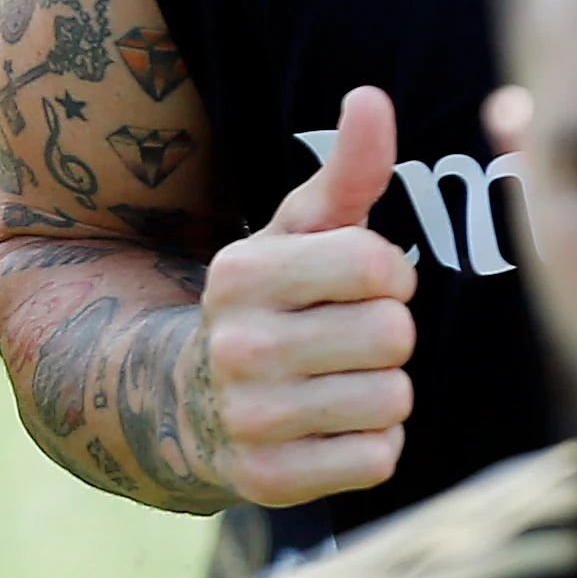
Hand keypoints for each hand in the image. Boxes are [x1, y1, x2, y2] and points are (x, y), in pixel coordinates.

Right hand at [201, 83, 417, 506]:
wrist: (183, 404)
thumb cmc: (270, 303)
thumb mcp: (298, 233)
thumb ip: (346, 170)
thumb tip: (372, 97)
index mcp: (242, 273)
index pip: (376, 264)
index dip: (392, 273)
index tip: (367, 283)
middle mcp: (238, 346)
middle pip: (393, 336)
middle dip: (389, 335)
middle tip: (350, 339)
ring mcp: (250, 418)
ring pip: (393, 400)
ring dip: (385, 392)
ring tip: (341, 382)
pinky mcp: (269, 480)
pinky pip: (378, 458)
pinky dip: (372, 445)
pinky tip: (332, 427)